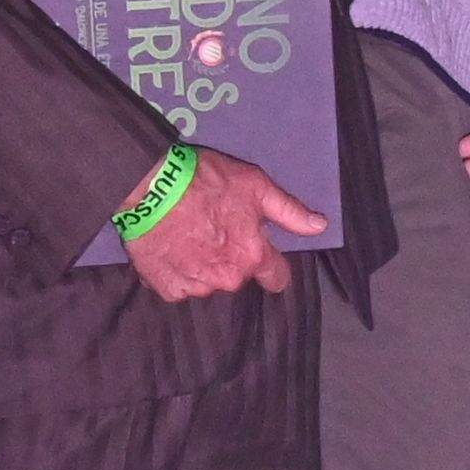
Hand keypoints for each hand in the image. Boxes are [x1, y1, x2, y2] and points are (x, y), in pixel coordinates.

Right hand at [125, 149, 326, 301]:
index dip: (272, 267)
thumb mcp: (256, 187)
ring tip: (189, 238)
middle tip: (215, 231)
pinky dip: (177, 272)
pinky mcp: (165, 287)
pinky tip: (172, 249)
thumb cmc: (206, 182)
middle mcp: (227, 278)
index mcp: (252, 256)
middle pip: (238, 276)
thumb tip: (320, 226)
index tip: (263, 256)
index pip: (277, 278)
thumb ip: (290, 212)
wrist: (150, 187)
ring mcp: (194, 286)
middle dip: (232, 259)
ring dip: (203, 266)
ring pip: (208, 282)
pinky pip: (179, 286)